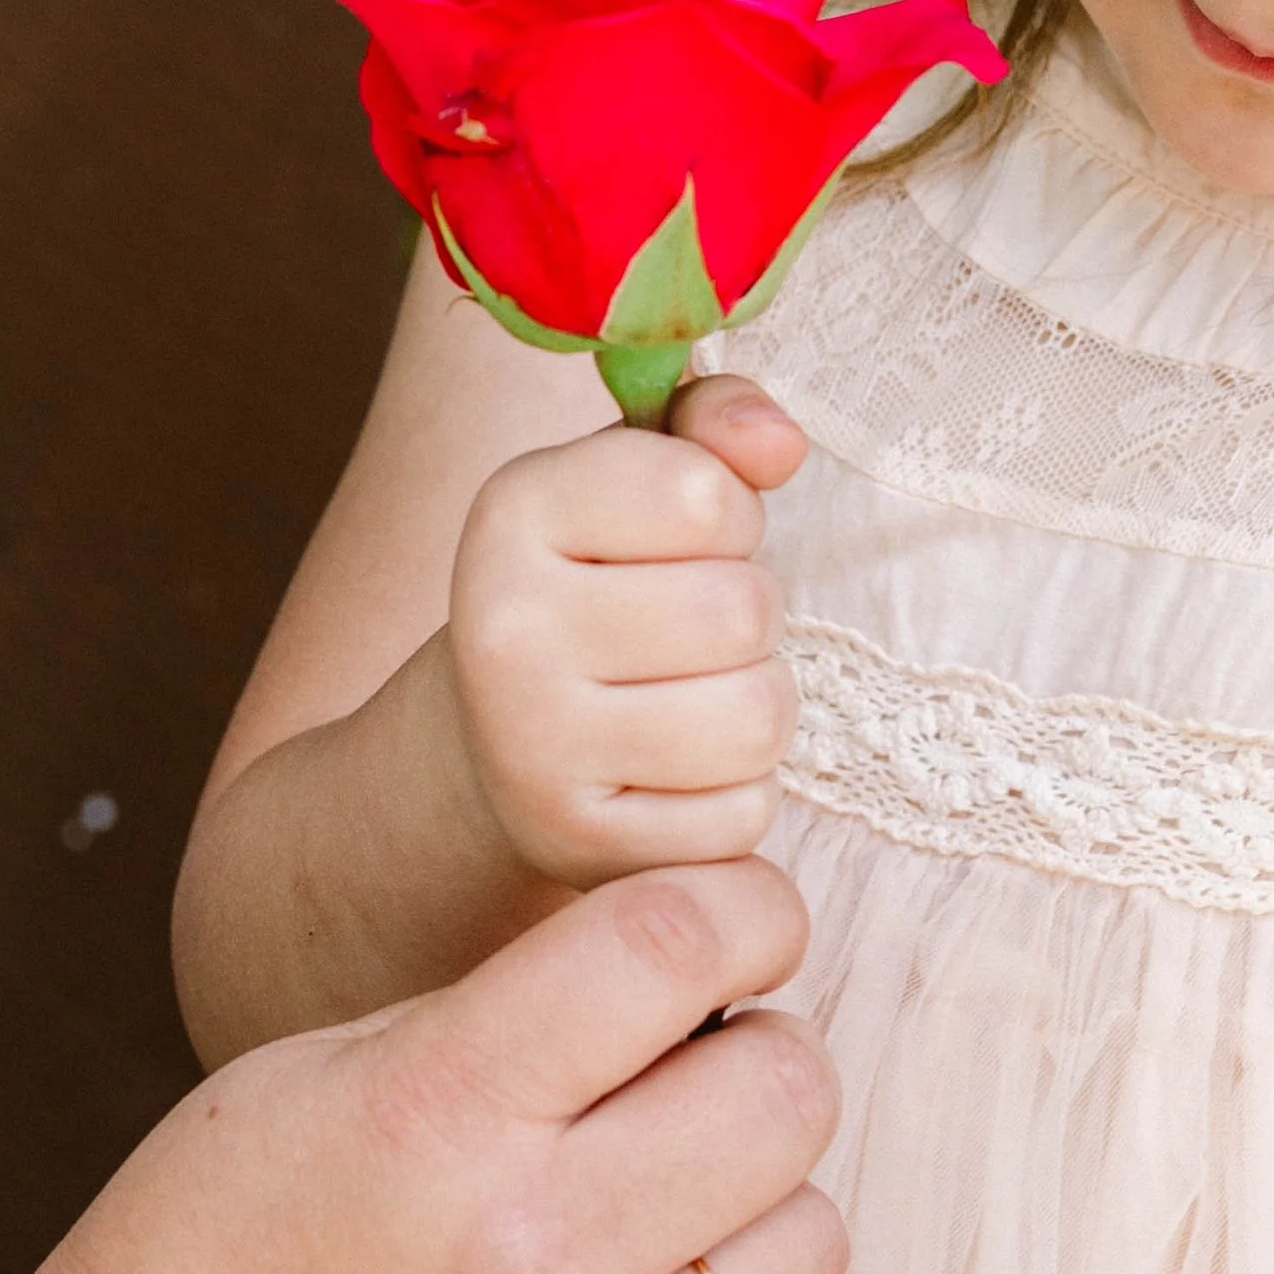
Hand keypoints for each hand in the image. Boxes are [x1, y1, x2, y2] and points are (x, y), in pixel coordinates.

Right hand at [5, 861, 844, 1273]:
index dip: (743, 907)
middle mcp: (540, 1259)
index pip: (676, 946)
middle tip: (687, 1071)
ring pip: (812, 1234)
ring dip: (755, 1200)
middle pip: (786, 1088)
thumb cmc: (206, 1273)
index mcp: (439, 1118)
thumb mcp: (310, 1078)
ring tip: (656, 1207)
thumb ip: (502, 1016)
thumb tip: (684, 965)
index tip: (739, 920)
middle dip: (757, 1051)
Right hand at [446, 376, 807, 885]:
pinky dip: (735, 797)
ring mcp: (533, 748)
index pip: (707, 494)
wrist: (493, 744)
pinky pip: (741, 817)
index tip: (684, 537)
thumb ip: (713, 426)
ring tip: (695, 698)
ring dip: (754, 708)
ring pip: (755, 719)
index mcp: (514, 511)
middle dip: (749, 620)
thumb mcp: (636, 479)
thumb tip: (779, 442)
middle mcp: (506, 629)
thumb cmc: (600, 586)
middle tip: (694, 632)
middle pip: (740, 611)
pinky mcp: (580, 847)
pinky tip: (677, 775)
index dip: (729, 516)